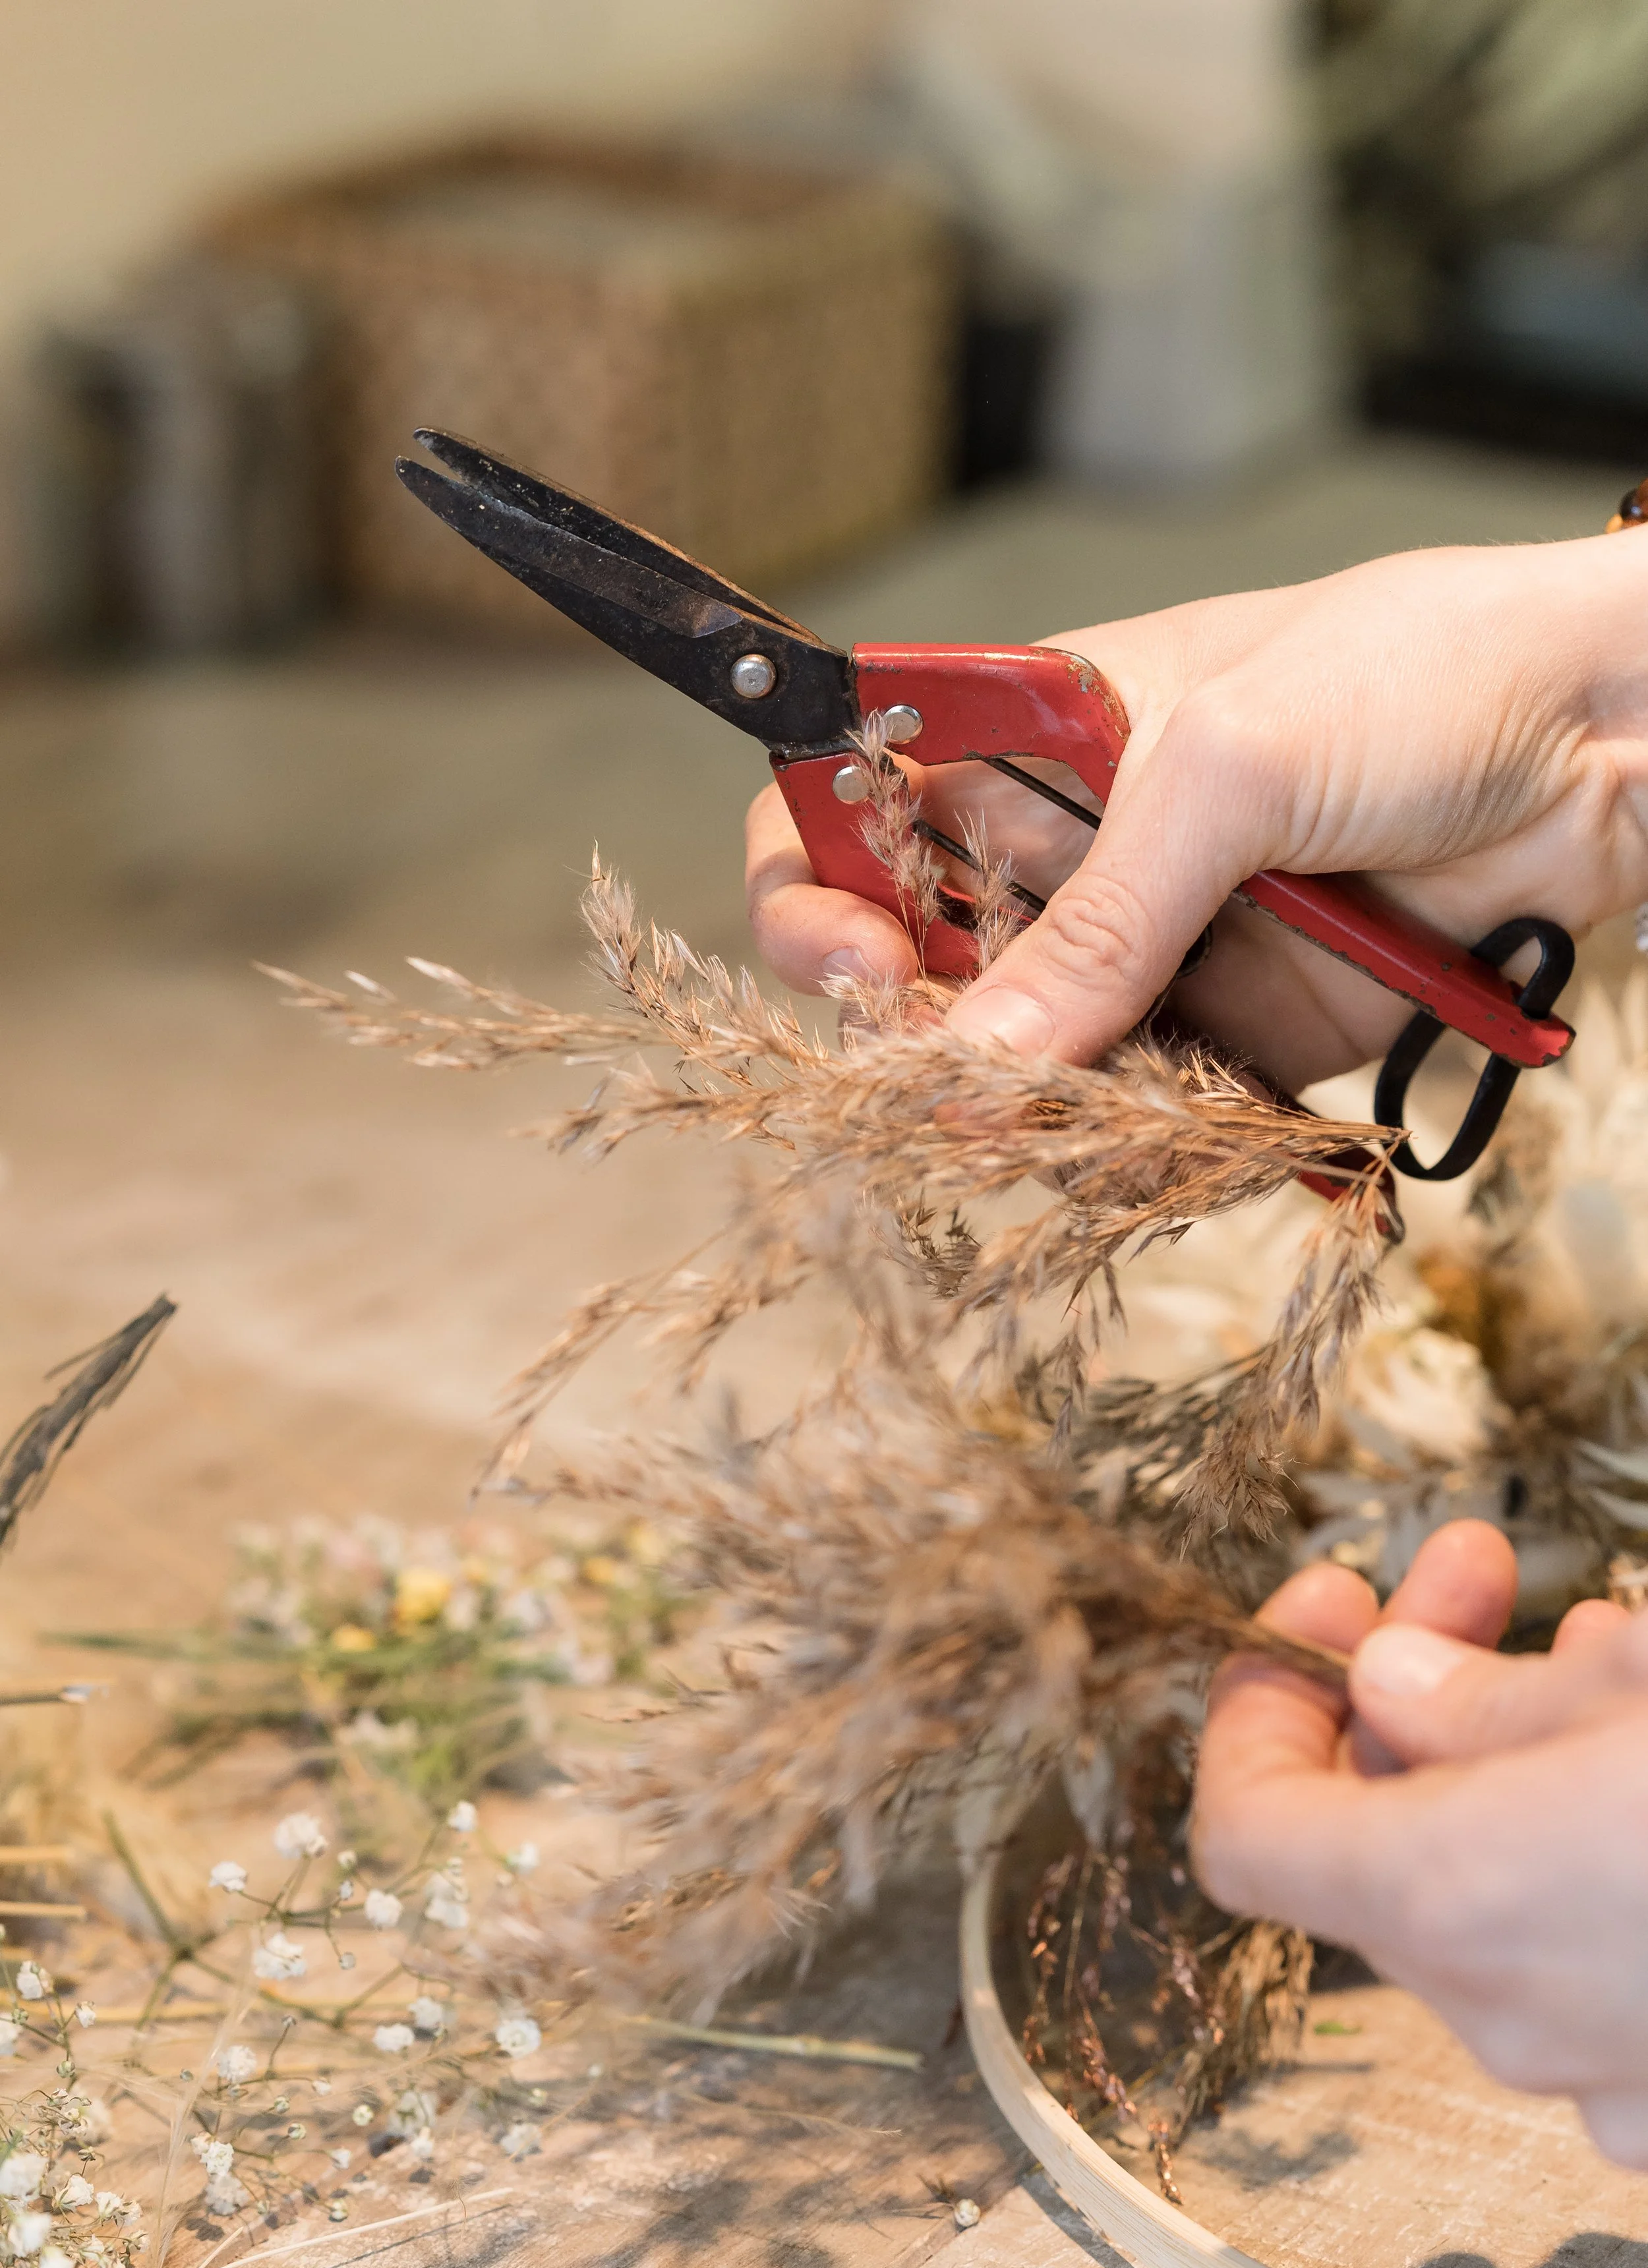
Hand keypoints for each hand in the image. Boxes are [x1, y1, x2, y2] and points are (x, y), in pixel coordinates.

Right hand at [746, 533, 1647, 1089]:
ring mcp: (1157, 947)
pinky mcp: (1240, 1035)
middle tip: (961, 1075)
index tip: (848, 961)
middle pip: (924, 962)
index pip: (858, 807)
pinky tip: (1159, 1147)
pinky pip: (1148, 1114)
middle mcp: (1078, 847)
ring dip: (1035, 1111)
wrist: (1616, 737)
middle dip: (920, 1033)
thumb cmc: (1423, 675)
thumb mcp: (1230, 767)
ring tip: (1081, 1120)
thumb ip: (1098, 920)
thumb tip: (971, 1065)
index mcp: (1038, 735)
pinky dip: (1139, 1149)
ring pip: (1031, 1062)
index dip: (818, 887)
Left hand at [1192, 1519, 1647, 2166]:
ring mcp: (1607, 2078)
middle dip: (1417, 1685)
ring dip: (1522, 1754)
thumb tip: (1386, 1691)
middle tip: (1473, 1567)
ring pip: (1502, 1895)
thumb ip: (1486, 1703)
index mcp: (1452, 1901)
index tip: (1318, 1614)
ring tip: (1613, 1645)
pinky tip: (1642, 1755)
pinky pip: (1598, 1965)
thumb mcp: (1633, 1701)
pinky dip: (1597, 1859)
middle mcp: (1509, 2016)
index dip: (1259, 1710)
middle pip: (1383, 1843)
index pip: (1249, 1831)